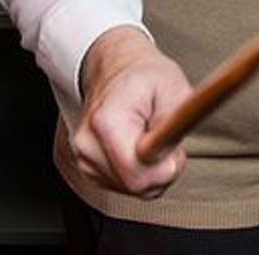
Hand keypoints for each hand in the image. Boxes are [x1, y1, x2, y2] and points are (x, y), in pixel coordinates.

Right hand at [71, 26, 191, 198]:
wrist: (117, 68)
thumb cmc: (145, 77)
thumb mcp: (173, 88)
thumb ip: (175, 126)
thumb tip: (169, 161)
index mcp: (107, 122)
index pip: (137, 174)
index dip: (165, 169)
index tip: (174, 151)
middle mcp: (88, 143)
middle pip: (136, 185)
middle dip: (162, 169)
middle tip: (168, 139)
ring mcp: (84, 158)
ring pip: (132, 189)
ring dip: (152, 170)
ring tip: (152, 138)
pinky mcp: (88, 168)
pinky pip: (125, 186)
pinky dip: (139, 171)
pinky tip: (138, 148)